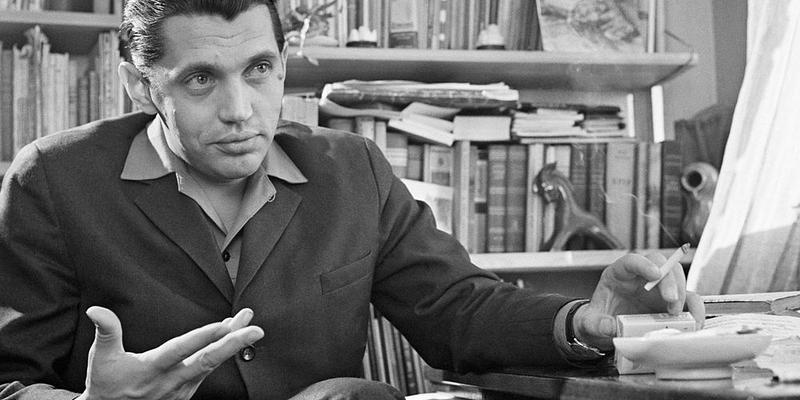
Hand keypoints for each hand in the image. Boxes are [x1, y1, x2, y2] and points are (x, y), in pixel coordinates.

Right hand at [75, 307, 263, 399]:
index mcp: (152, 369)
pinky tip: (234, 334)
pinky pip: (211, 368)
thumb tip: (97, 309)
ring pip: (214, 363)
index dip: (203, 337)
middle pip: (209, 361)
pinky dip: (224, 350)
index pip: (182, 350)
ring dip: (234, 342)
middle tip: (256, 329)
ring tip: (249, 321)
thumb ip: (107, 331)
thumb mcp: (102, 358)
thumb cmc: (107, 384)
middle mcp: (173, 380)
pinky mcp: (189, 389)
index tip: (225, 324)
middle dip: (234, 344)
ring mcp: (184, 387)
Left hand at [573, 253, 704, 349]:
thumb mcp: (591, 322)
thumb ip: (598, 324)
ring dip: (682, 294)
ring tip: (678, 314)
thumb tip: (611, 326)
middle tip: (671, 300)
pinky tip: (692, 321)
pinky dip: (694, 309)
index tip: (654, 274)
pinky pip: (688, 300)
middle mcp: (641, 277)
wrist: (607, 328)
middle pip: (661, 264)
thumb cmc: (599, 318)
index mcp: (618, 274)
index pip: (631, 261)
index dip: (643, 264)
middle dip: (669, 279)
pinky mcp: (671, 302)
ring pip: (678, 278)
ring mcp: (658, 288)